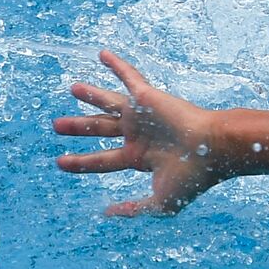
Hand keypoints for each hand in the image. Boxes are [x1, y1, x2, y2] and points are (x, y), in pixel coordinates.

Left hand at [54, 50, 228, 216]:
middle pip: (100, 129)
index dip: (81, 162)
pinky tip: (102, 54)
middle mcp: (137, 135)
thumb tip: (107, 214)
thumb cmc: (191, 177)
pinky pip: (128, 77)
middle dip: (79, 128)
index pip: (103, 160)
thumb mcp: (160, 203)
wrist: (212, 150)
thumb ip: (134, 209)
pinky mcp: (147, 97)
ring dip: (90, 95)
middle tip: (57, 125)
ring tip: (72, 88)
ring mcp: (141, 115)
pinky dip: (116, 65)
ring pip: (108, 103)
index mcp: (139, 158)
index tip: (60, 162)